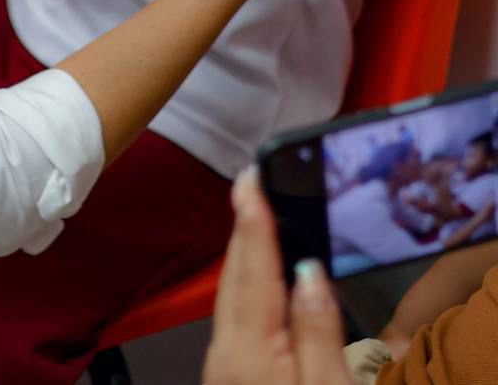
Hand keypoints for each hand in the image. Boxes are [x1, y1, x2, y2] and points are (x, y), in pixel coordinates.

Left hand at [204, 169, 355, 384]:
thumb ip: (318, 332)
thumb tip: (311, 271)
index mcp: (250, 351)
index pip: (254, 270)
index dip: (254, 221)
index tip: (252, 179)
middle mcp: (227, 351)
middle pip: (236, 274)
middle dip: (244, 225)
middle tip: (253, 181)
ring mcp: (225, 364)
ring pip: (232, 292)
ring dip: (243, 250)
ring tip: (254, 212)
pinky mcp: (233, 376)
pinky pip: (236, 313)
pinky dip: (246, 280)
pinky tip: (257, 272)